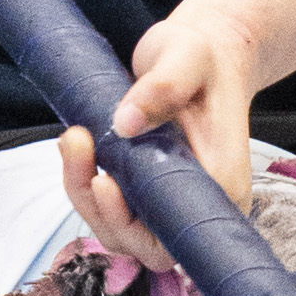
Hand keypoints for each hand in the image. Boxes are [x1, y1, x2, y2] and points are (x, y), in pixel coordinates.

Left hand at [62, 0, 262, 271]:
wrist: (204, 53)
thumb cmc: (202, 57)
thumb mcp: (186, 57)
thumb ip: (163, 86)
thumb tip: (126, 122)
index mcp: (221, 186)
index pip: (175, 236)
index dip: (134, 225)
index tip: (107, 183)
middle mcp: (197, 205)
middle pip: (140, 242)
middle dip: (98, 206)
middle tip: (77, 144)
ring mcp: (169, 201)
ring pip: (117, 228)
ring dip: (83, 192)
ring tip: (74, 138)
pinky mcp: (146, 191)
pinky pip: (108, 206)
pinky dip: (83, 182)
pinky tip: (76, 146)